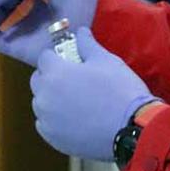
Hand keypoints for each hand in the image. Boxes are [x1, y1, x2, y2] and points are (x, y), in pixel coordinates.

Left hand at [30, 28, 157, 160]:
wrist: (131, 129)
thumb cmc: (119, 90)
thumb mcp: (107, 61)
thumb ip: (87, 45)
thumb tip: (81, 31)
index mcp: (54, 73)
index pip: (44, 58)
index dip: (57, 57)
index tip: (70, 61)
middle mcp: (44, 96)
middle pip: (38, 80)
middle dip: (50, 76)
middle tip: (72, 80)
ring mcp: (46, 120)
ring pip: (41, 103)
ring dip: (51, 98)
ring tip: (74, 101)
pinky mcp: (52, 139)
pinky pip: (45, 123)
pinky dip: (54, 119)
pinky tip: (73, 118)